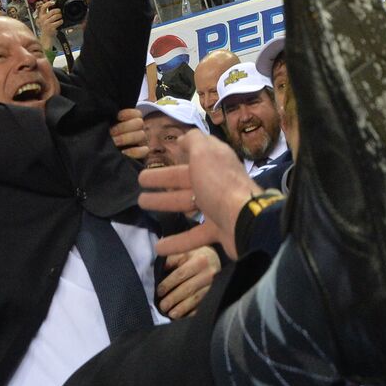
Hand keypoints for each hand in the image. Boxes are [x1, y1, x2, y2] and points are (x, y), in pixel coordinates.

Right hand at [36, 1, 62, 38]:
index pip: (43, 7)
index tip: (54, 2)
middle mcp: (43, 19)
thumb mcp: (44, 20)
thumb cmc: (46, 28)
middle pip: (53, 11)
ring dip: (60, 17)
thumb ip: (47, 14)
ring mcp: (47, 23)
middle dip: (58, 11)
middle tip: (60, 12)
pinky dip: (61, 22)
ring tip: (60, 18)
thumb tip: (54, 7)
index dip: (49, 3)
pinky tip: (60, 23)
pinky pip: (59, 21)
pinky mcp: (51, 27)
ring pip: (57, 16)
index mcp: (41, 16)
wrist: (46, 37)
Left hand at [110, 108, 147, 159]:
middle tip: (111, 132)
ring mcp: (142, 141)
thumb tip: (106, 114)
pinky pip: (144, 151)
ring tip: (114, 142)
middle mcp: (139, 130)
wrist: (106, 155)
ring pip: (141, 135)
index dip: (128, 113)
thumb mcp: (107, 126)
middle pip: (139, 123)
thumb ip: (109, 120)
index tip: (117, 117)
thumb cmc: (106, 136)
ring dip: (126, 138)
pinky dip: (133, 151)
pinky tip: (122, 153)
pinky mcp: (142, 153)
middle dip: (123, 127)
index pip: (137, 113)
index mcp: (132, 120)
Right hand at [142, 131, 259, 259]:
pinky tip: (158, 247)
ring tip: (142, 204)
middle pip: (184, 179)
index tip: (167, 152)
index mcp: (215, 162)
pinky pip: (193, 236)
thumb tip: (183, 138)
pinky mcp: (218, 230)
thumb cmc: (220, 183)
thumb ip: (194, 141)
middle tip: (140, 181)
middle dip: (162, 179)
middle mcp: (216, 183)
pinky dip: (176, 241)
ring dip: (164, 204)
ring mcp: (218, 207)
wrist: (244, 220)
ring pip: (186, 204)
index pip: (196, 155)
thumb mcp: (205, 153)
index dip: (182, 152)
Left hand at [156, 245, 220, 318]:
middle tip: (162, 306)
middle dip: (173, 298)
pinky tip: (184, 317)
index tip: (159, 291)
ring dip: (182, 308)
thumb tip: (159, 269)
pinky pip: (203, 305)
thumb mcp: (186, 252)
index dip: (168, 283)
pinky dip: (193, 312)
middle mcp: (208, 273)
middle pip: (188, 288)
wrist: (218, 260)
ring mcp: (213, 285)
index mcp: (199, 260)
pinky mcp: (216, 295)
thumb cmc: (197, 256)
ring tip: (171, 314)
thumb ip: (172, 259)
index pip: (181, 274)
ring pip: (196, 299)